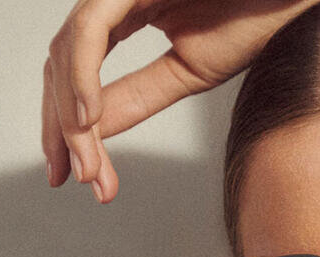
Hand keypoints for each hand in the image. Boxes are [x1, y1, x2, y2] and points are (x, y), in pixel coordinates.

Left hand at [43, 0, 319, 201]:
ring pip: (68, 50)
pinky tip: (89, 118)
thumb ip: (138, 97)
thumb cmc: (259, 15)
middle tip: (74, 177)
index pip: (78, 73)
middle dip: (60, 128)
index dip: (69, 127)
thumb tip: (93, 132)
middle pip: (61, 64)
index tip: (80, 176)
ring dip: (69, 114)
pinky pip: (91, 28)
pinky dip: (82, 75)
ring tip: (87, 162)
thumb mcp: (189, 71)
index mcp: (128, 14)